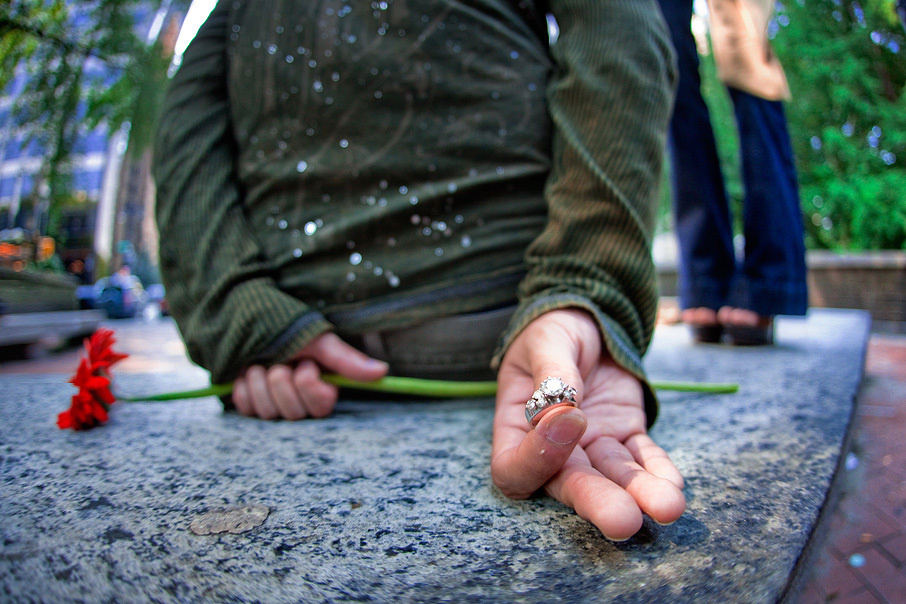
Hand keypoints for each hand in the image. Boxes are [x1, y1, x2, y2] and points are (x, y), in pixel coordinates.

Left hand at [232, 332, 388, 419]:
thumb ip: (347, 360)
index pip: (321, 407)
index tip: (306, 364)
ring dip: (261, 381)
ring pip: (269, 412)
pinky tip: (247, 371)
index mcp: (319, 387)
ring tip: (262, 361)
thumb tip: (382, 371)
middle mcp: (298, 400)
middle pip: (294, 412)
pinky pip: (247, 408)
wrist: (245, 315)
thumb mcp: (318, 340)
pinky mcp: (248, 404)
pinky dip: (244, 386)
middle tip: (282, 360)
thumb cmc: (285, 326)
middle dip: (283, 381)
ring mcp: (272, 404)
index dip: (310, 387)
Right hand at [491, 309, 685, 539]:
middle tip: (623, 519)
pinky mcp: (625, 434)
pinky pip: (643, 458)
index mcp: (515, 426)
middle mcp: (551, 448)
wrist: (588, 318)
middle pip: (568, 485)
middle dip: (597, 501)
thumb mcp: (546, 340)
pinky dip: (659, 471)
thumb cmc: (553, 329)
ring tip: (668, 506)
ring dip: (639, 493)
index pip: (514, 467)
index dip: (536, 460)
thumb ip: (552, 374)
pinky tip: (674, 486)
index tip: (570, 420)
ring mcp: (591, 445)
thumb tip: (562, 412)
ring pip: (612, 478)